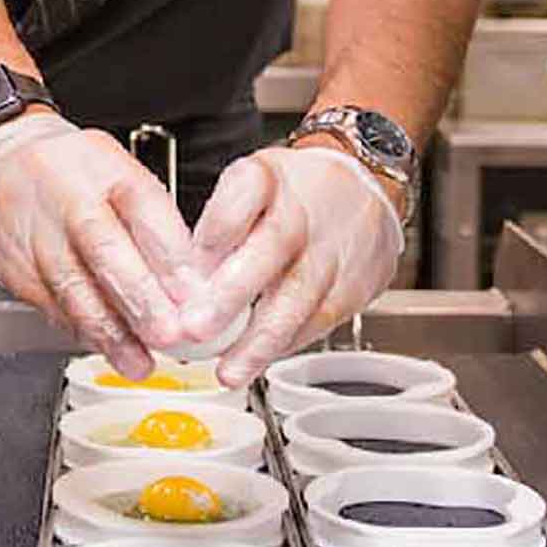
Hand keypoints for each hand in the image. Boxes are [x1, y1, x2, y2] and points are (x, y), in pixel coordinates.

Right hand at [0, 112, 199, 377]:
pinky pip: (48, 303)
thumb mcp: (117, 173)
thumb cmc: (69, 175)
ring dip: (109, 331)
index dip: (169, 253)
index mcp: (104, 165)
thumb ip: (153, 223)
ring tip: (138, 360)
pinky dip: (80, 330)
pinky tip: (104, 348)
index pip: (142, 205)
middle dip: (140, 298)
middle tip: (168, 334)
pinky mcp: (10, 265)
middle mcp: (66, 195)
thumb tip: (190, 285)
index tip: (193, 293)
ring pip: (71, 286)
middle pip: (102, 246)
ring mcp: (33, 231)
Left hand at [181, 146, 403, 387]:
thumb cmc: (292, 196)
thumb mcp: (248, 186)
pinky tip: (257, 361)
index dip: (218, 226)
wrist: (366, 193)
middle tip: (197, 326)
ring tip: (229, 369)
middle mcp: (302, 212)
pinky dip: (284, 345)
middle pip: (271, 246)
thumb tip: (179, 280)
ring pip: (298, 296)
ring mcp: (331, 250)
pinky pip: (317, 321)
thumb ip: (214, 229)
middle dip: (230, 293)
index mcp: (268, 178)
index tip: (192, 260)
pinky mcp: (353, 286)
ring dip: (258, 340)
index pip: (244, 190)